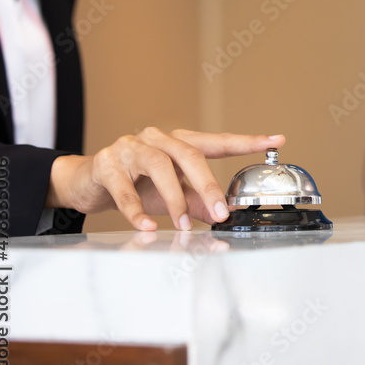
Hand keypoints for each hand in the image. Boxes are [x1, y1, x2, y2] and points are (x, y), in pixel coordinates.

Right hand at [46, 128, 284, 230]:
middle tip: (221, 212)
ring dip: (175, 197)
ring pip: (159, 167)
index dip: (247, 141)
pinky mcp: (107, 164)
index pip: (217, 141)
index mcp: (179, 142)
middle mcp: (157, 139)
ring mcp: (131, 147)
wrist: (88, 183)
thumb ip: (197, 201)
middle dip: (208, 185)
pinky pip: (124, 189)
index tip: (276, 141)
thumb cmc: (136, 184)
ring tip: (182, 223)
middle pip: (190, 154)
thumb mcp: (172, 194)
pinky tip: (145, 225)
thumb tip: (222, 213)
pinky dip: (136, 209)